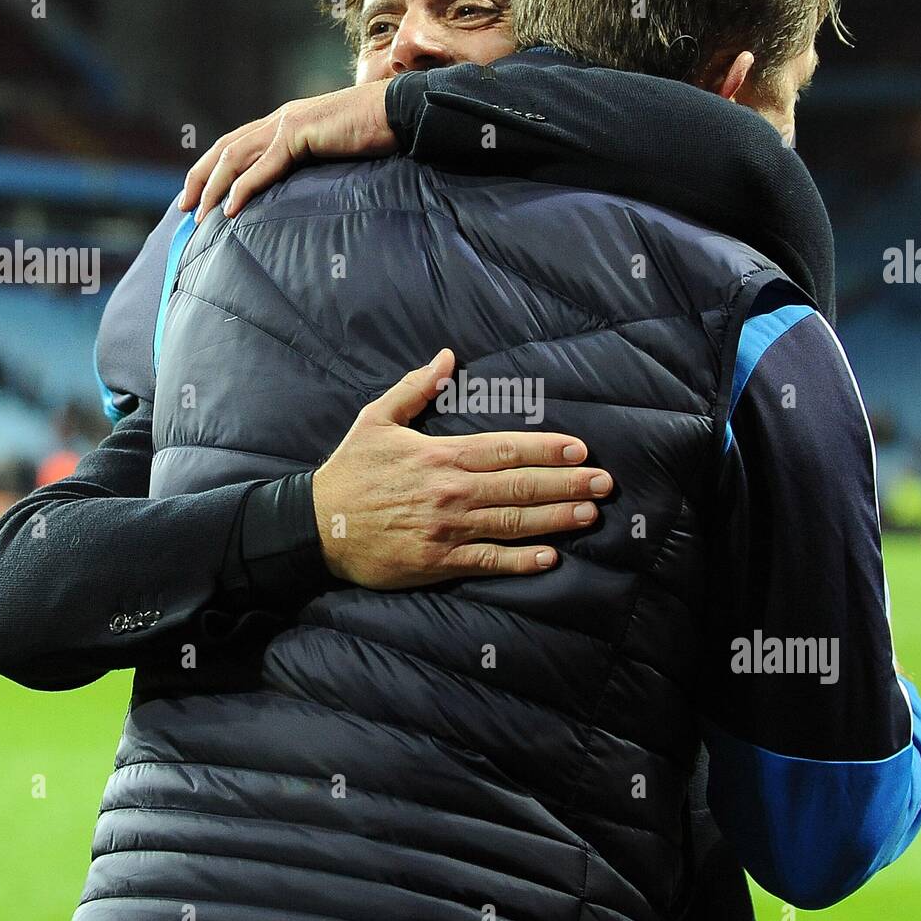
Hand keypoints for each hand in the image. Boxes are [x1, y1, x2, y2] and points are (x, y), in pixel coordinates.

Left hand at [181, 80, 395, 223]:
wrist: (397, 112)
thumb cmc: (376, 134)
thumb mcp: (336, 151)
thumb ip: (314, 163)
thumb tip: (304, 189)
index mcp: (286, 122)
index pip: (237, 144)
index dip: (212, 168)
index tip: (198, 194)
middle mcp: (280, 119)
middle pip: (225, 149)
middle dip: (200, 178)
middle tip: (184, 207)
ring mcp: (287, 124)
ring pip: (234, 157)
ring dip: (214, 188)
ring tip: (201, 214)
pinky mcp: (299, 134)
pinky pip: (262, 166)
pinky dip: (242, 188)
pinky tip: (230, 209)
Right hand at [312, 349, 612, 588]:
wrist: (315, 526)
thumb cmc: (349, 471)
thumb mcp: (376, 419)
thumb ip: (416, 389)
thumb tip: (447, 358)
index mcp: (441, 455)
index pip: (506, 448)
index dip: (547, 449)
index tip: (581, 450)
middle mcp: (451, 491)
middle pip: (520, 485)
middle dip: (567, 483)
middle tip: (605, 483)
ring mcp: (447, 529)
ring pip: (512, 523)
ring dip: (555, 518)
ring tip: (589, 515)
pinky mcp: (438, 561)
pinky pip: (487, 562)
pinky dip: (519, 561)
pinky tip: (549, 558)